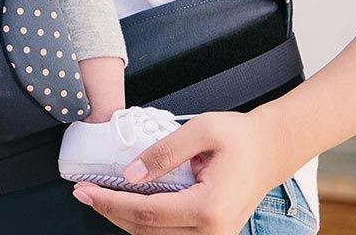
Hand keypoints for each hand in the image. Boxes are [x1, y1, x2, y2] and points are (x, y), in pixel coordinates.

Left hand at [71, 107, 285, 233]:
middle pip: (147, 231)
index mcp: (208, 208)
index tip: (85, 191)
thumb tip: (130, 175)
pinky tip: (128, 203)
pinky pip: (170, 234)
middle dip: (111, 212)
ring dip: (126, 219)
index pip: (147, 213)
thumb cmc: (241, 136)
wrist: (273, 149)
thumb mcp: (201, 130)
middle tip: (83, 194)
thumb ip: (163, 153)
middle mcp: (211, 233)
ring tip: (100, 197)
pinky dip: (145, 222)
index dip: (111, 203)